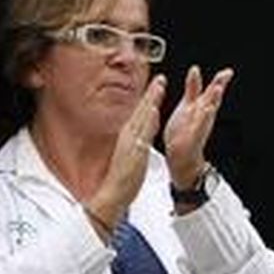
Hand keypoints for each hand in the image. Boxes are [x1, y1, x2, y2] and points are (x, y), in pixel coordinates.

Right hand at [86, 75, 165, 231]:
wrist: (113, 195)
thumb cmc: (122, 178)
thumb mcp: (129, 155)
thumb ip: (135, 142)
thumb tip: (139, 135)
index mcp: (128, 137)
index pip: (139, 114)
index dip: (148, 99)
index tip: (156, 86)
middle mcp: (129, 137)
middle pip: (141, 111)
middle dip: (151, 94)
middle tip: (160, 78)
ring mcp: (131, 143)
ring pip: (142, 118)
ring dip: (150, 101)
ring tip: (159, 86)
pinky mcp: (134, 152)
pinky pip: (142, 134)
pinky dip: (148, 121)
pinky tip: (153, 111)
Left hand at [164, 64, 232, 185]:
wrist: (181, 156)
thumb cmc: (184, 129)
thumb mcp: (188, 104)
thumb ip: (193, 87)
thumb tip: (196, 68)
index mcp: (201, 105)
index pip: (212, 90)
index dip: (220, 80)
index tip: (228, 71)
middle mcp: (203, 114)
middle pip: (213, 98)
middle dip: (219, 87)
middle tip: (226, 75)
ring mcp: (200, 125)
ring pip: (209, 110)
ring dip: (214, 100)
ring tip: (218, 89)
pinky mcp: (193, 136)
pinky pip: (199, 126)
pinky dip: (203, 119)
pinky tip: (207, 110)